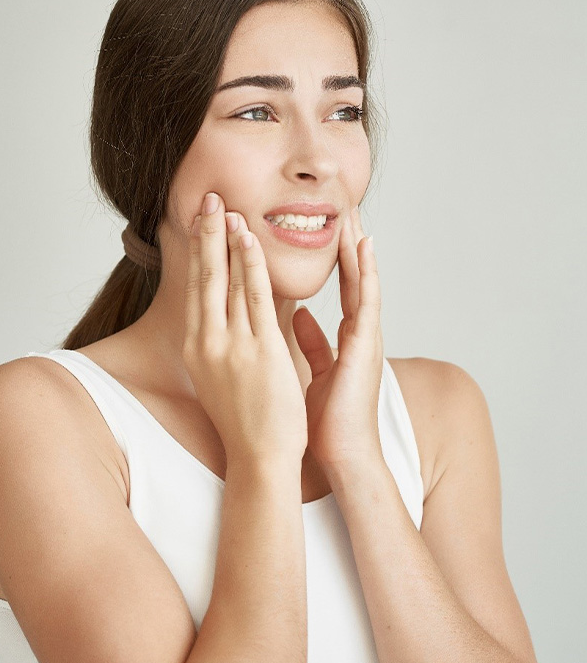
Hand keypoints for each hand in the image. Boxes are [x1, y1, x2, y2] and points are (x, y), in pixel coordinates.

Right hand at [183, 192, 307, 469]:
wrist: (259, 457)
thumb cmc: (244, 421)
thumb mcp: (220, 377)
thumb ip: (222, 344)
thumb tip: (227, 317)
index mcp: (198, 348)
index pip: (197, 290)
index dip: (198, 253)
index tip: (199, 225)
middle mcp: (207, 342)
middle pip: (205, 278)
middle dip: (205, 235)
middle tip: (206, 199)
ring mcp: (232, 345)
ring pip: (228, 281)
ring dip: (227, 240)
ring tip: (226, 207)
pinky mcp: (260, 350)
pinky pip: (255, 297)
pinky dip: (251, 264)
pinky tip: (247, 238)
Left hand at [292, 206, 383, 476]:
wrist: (344, 455)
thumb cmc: (327, 419)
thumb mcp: (315, 371)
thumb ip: (311, 342)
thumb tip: (297, 316)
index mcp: (344, 338)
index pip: (338, 287)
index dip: (334, 258)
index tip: (325, 228)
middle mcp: (358, 332)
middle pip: (352, 277)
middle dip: (346, 243)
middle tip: (342, 207)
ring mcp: (366, 337)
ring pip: (361, 281)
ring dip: (356, 247)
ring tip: (352, 213)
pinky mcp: (366, 347)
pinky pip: (365, 301)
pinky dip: (365, 272)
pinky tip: (364, 247)